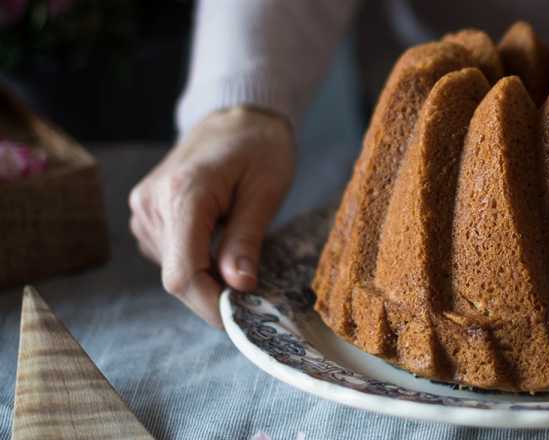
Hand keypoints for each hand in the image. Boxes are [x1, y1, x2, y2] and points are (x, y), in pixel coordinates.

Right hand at [129, 107, 295, 327]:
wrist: (236, 117)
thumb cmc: (259, 148)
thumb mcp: (266, 191)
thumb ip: (248, 239)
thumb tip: (239, 287)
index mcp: (183, 194)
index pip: (184, 273)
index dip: (210, 306)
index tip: (241, 322)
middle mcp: (153, 204)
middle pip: (178, 277)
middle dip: (215, 294)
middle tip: (254, 296)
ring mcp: (144, 210)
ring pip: (174, 269)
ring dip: (208, 276)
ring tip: (241, 250)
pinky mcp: (146, 215)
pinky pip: (171, 255)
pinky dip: (198, 261)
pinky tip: (221, 238)